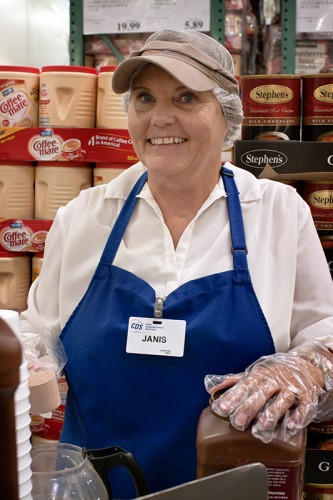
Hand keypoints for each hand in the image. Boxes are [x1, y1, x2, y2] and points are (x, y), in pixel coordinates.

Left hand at [206, 349, 326, 442]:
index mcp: (259, 375)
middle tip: (238, 422)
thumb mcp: (254, 374)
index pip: (244, 385)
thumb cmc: (273, 374)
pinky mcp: (307, 394)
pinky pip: (304, 405)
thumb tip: (211, 390)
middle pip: (261, 392)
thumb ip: (234, 383)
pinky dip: (299, 415)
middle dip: (249, 407)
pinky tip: (292, 425)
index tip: (221, 409)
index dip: (233, 397)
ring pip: (283, 399)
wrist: (305, 364)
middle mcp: (275, 380)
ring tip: (261, 427)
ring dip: (272, 412)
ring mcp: (292, 387)